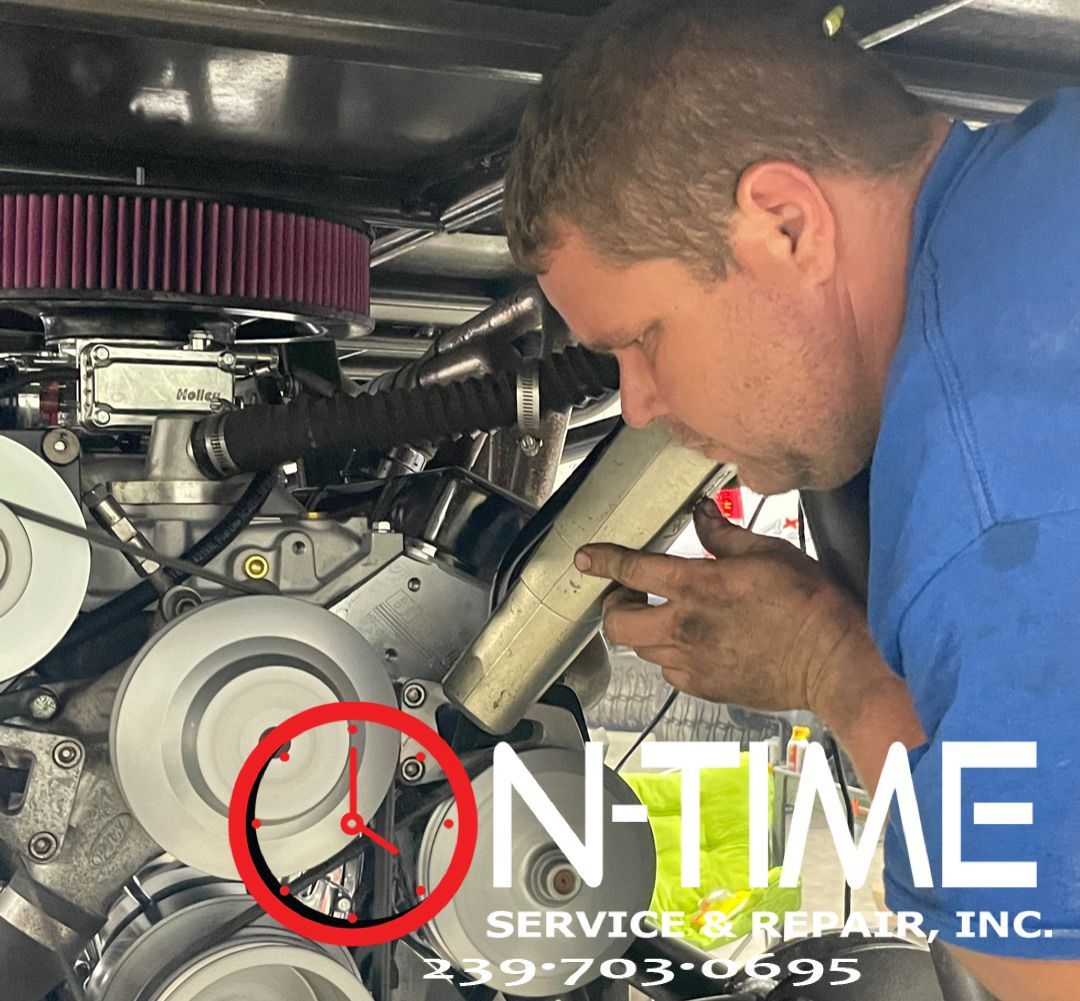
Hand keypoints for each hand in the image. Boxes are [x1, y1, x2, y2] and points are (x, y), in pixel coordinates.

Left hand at [576, 500, 873, 718]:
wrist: (833, 662)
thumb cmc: (808, 604)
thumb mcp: (768, 553)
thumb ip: (724, 534)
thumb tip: (702, 512)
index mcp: (697, 587)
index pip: (632, 570)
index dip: (602, 560)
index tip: (585, 557)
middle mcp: (684, 628)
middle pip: (617, 623)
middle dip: (615, 606)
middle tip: (631, 595)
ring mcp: (692, 663)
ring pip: (640, 649)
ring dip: (644, 631)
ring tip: (667, 617)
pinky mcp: (705, 688)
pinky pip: (668, 671)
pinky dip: (669, 656)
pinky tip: (693, 644)